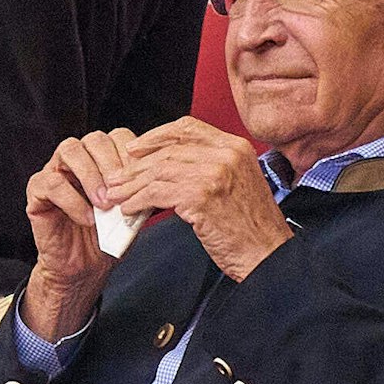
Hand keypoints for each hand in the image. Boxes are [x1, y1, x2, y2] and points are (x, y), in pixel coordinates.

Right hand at [20, 128, 135, 338]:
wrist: (84, 268)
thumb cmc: (107, 237)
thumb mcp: (131, 212)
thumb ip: (140, 192)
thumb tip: (153, 181)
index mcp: (102, 159)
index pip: (118, 137)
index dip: (131, 155)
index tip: (142, 179)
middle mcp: (78, 159)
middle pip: (95, 139)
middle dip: (112, 164)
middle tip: (123, 191)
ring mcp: (55, 170)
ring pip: (70, 150)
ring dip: (91, 176)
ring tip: (104, 204)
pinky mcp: (37, 190)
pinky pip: (51, 182)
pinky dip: (72, 200)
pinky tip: (86, 218)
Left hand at [108, 117, 290, 280]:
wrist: (268, 255)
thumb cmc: (250, 227)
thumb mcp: (235, 183)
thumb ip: (207, 167)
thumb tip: (163, 165)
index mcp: (235, 147)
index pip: (187, 128)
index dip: (155, 136)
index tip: (135, 148)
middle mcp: (226, 154)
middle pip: (168, 151)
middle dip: (136, 166)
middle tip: (115, 179)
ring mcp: (215, 173)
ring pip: (159, 171)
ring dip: (132, 185)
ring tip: (116, 196)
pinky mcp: (202, 196)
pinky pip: (158, 193)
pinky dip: (139, 201)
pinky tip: (130, 208)